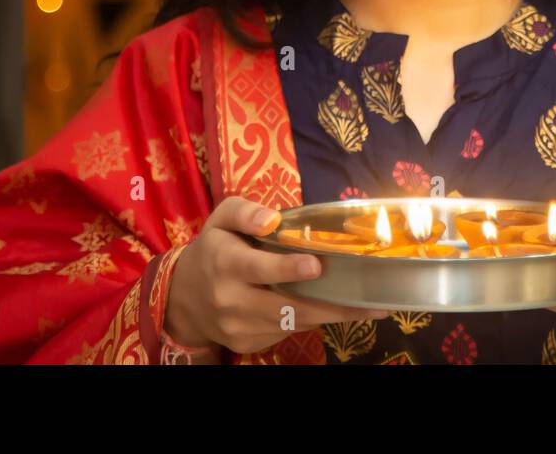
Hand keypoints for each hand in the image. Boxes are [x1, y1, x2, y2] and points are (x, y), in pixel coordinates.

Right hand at [164, 196, 389, 354]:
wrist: (185, 298)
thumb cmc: (214, 249)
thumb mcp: (221, 219)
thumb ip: (245, 212)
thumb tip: (271, 218)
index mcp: (224, 263)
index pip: (257, 269)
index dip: (286, 268)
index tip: (315, 265)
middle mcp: (231, 299)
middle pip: (286, 306)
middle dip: (330, 305)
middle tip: (370, 300)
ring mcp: (239, 327)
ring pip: (293, 323)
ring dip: (331, 315)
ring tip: (369, 306)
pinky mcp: (248, 344)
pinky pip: (286, 331)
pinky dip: (309, 319)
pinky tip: (327, 306)